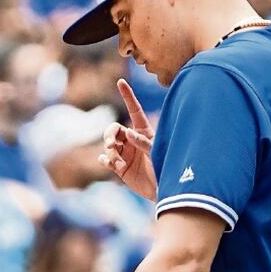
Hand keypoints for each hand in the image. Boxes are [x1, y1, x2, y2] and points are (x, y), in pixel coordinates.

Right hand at [99, 79, 157, 200]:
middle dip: (109, 134)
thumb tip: (128, 133)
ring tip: (119, 163)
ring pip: (107, 145)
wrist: (164, 189)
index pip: (134, 110)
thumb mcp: (158, 152)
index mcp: (143, 131)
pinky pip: (104, 159)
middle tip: (113, 144)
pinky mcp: (118, 167)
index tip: (121, 82)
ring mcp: (124, 153)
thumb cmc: (166, 168)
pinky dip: (105, 161)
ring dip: (110, 152)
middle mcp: (131, 140)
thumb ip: (144, 142)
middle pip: (113, 129)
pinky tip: (112, 165)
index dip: (127, 96)